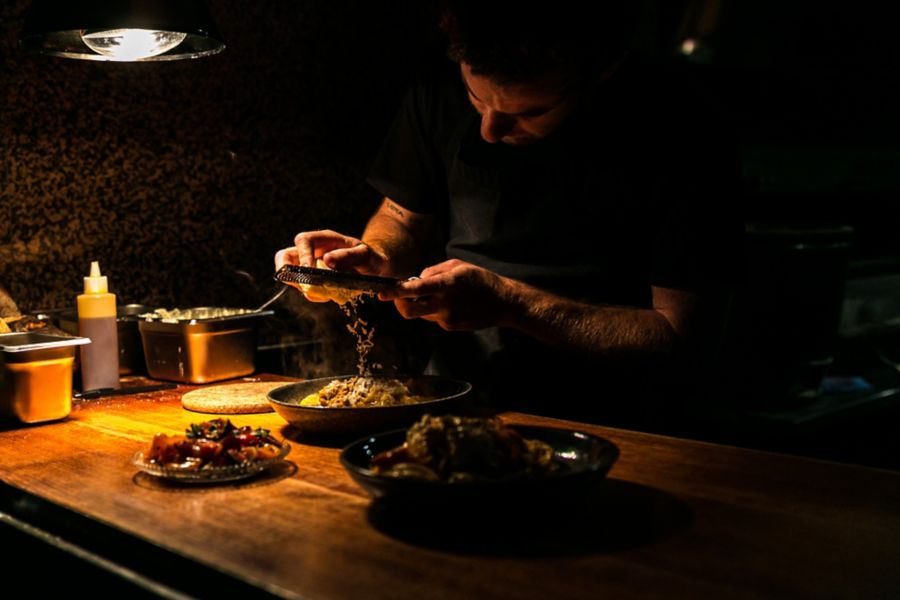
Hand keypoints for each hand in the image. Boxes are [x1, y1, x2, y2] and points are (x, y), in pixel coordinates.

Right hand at [274, 230, 387, 302]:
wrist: (375, 267)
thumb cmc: (371, 257)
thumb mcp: (365, 255)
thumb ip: (348, 256)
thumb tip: (327, 259)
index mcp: (326, 239)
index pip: (304, 240)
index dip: (302, 256)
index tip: (308, 271)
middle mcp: (314, 250)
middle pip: (285, 255)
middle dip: (287, 271)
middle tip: (301, 284)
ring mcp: (311, 264)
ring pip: (291, 273)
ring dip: (300, 286)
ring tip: (320, 292)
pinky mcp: (314, 278)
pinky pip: (303, 286)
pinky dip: (312, 294)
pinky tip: (327, 295)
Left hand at [379, 259, 511, 329]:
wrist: (503, 303)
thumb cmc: (481, 280)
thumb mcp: (458, 266)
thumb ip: (434, 271)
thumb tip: (417, 279)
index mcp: (447, 284)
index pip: (416, 289)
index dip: (397, 291)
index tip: (383, 291)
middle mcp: (445, 304)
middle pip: (409, 310)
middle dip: (399, 304)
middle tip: (398, 296)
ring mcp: (447, 318)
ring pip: (421, 314)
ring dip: (419, 305)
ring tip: (435, 295)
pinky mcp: (450, 327)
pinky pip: (433, 318)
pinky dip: (434, 310)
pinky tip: (451, 304)